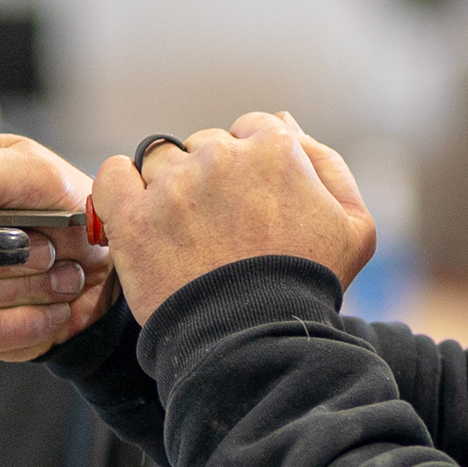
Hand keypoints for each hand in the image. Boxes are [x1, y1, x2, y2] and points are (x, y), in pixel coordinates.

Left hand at [94, 112, 374, 325]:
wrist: (258, 340)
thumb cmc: (308, 286)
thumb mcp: (354, 227)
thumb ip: (328, 165)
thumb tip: (289, 125)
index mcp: (275, 147)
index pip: (249, 131)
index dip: (249, 168)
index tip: (247, 205)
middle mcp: (221, 154)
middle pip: (204, 145)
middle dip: (209, 179)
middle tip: (219, 229)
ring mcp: (173, 184)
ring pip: (159, 161)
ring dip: (167, 188)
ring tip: (183, 235)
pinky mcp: (132, 217)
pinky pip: (112, 175)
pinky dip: (119, 188)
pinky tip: (135, 213)